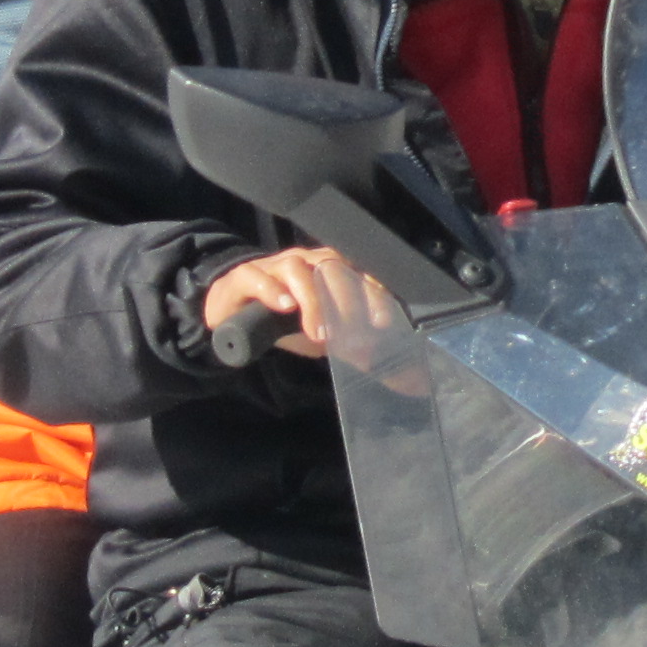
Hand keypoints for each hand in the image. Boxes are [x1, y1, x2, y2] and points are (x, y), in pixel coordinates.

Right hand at [201, 244, 416, 369]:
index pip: (359, 272)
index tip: (383, 322)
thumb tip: (413, 385)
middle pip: (332, 268)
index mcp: (331, 271)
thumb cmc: (287, 321)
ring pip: (297, 270)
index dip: (373, 292)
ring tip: (319, 332)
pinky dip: (272, 290)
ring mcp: (274, 266)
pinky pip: (257, 276)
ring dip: (312, 300)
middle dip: (346, 298)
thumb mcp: (328, 340)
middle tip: (354, 332)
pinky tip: (284, 307)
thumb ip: (365, 356)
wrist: (233, 313)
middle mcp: (307, 261)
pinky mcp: (243, 277)